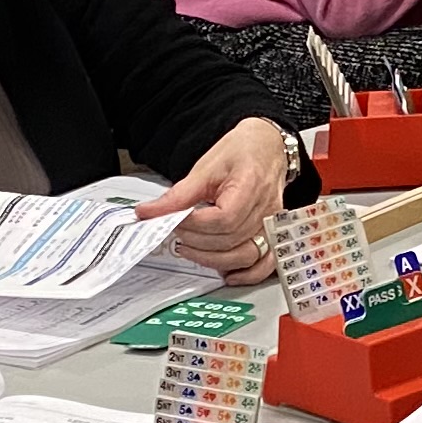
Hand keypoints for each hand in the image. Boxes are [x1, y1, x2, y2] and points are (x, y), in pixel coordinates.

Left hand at [149, 116, 292, 282]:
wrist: (267, 147)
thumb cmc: (241, 152)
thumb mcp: (206, 167)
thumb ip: (179, 195)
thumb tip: (148, 212)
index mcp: (250, 185)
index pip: (223, 218)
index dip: (194, 225)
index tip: (172, 220)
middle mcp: (265, 208)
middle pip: (230, 239)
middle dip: (196, 240)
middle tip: (175, 232)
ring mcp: (271, 224)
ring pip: (245, 255)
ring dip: (213, 259)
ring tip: (190, 250)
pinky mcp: (273, 233)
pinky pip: (267, 263)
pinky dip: (248, 274)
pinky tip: (228, 275)